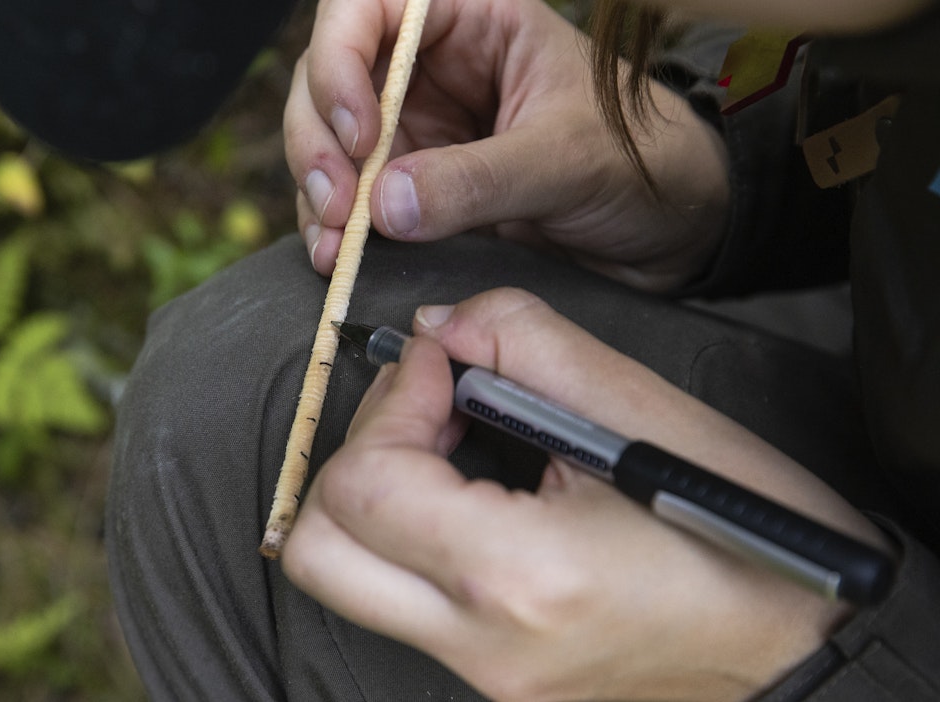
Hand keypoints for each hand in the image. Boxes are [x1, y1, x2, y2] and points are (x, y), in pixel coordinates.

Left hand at [282, 288, 889, 700]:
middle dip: (352, 456)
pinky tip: (472, 493)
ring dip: (373, 495)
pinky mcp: (490, 680)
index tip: (440, 365)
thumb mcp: (641, 413)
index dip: (387, 403)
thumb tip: (436, 328)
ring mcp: (480, 674)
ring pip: (348, 579)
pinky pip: (398, 600)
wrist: (804, 647)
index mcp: (519, 575)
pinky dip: (407, 534)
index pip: (360, 486)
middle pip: (316, 551)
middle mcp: (481, 642)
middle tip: (426, 409)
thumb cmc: (747, 532)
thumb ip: (519, 340)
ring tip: (451, 445)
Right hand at [285, 0, 729, 290]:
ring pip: (328, 138)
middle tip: (340, 205)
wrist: (671, 227)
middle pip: (330, 74)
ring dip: (316, 189)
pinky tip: (337, 256)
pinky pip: (351, 195)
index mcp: (475, 19)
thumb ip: (479, 179)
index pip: (372, 6)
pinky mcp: (414, 184)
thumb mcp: (568, 162)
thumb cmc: (643, 162)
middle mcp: (431, 65)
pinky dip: (333, 226)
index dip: (341, 58)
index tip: (358, 132)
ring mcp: (418, 125)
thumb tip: (385, 203)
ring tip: (333, 244)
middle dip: (319, 137)